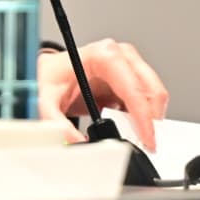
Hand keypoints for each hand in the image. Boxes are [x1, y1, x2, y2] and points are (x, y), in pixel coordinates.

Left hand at [36, 38, 169, 150]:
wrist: (49, 72)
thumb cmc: (50, 78)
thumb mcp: (45, 99)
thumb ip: (56, 122)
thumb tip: (75, 141)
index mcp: (104, 55)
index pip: (134, 88)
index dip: (144, 117)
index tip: (147, 140)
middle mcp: (121, 55)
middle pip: (152, 91)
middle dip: (152, 121)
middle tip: (143, 144)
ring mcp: (129, 64)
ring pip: (154, 96)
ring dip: (149, 119)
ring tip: (133, 137)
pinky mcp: (131, 77)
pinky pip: (148, 100)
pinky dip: (143, 117)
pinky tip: (128, 127)